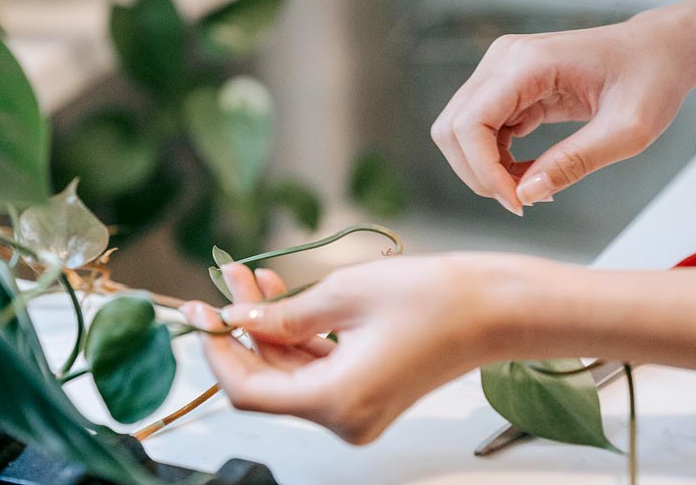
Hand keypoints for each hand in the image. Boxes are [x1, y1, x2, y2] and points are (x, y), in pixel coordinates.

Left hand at [181, 255, 515, 443]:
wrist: (496, 307)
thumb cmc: (434, 298)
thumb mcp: (343, 294)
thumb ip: (280, 314)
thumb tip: (236, 319)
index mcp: (336, 402)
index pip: (249, 390)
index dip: (218, 351)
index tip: (200, 313)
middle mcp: (344, 418)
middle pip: (269, 379)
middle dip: (243, 329)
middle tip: (227, 280)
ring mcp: (357, 410)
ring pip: (291, 372)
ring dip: (268, 327)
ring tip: (252, 277)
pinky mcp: (368, 392)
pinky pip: (317, 369)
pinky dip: (296, 336)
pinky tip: (282, 295)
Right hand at [429, 12, 695, 213]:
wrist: (660, 51)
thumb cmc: (651, 80)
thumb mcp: (629, 130)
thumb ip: (576, 162)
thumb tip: (526, 195)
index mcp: (528, 62)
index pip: (471, 123)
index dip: (483, 170)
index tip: (518, 203)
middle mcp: (502, 60)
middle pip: (452, 128)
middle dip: (478, 173)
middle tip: (523, 200)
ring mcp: (499, 71)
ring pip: (459, 132)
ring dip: (485, 169)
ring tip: (534, 186)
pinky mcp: (505, 86)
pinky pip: (479, 131)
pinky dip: (496, 161)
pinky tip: (532, 173)